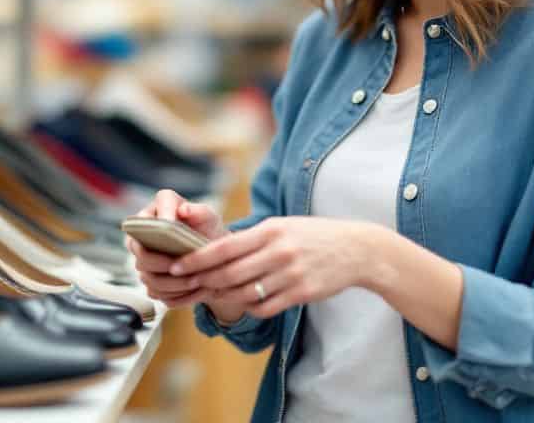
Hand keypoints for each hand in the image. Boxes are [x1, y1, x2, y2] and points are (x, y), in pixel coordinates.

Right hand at [127, 189, 228, 308]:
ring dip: (174, 283)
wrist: (211, 253)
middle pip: (141, 256)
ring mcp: (143, 261)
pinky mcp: (150, 282)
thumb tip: (184, 210)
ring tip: (196, 281)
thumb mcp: (207, 216)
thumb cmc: (206, 229)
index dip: (155, 228)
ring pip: (148, 278)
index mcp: (151, 215)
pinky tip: (195, 291)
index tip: (174, 232)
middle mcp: (140, 238)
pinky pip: (156, 294)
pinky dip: (176, 295)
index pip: (141, 222)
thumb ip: (198, 211)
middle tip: (188, 266)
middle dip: (165, 264)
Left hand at [169, 217, 378, 318]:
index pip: (225, 247)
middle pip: (229, 273)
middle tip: (187, 285)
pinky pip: (265, 307)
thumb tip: (216, 247)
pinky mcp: (301, 294)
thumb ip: (253, 236)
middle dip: (204, 281)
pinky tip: (244, 302)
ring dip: (223, 297)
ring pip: (244, 293)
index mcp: (271, 231)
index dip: (197, 259)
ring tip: (212, 296)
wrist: (356, 250)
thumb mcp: (284, 225)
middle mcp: (279, 252)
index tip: (177, 265)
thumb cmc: (313, 235)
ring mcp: (290, 275)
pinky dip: (249, 307)